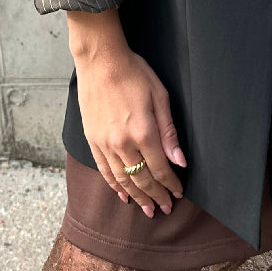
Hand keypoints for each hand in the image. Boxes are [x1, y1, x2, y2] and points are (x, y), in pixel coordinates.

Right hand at [75, 46, 186, 217]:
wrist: (100, 61)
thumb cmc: (134, 73)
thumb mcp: (160, 97)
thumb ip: (169, 133)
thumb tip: (179, 161)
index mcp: (143, 132)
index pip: (160, 169)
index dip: (170, 184)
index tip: (178, 193)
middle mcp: (122, 143)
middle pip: (142, 179)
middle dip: (156, 196)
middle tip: (165, 208)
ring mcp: (104, 144)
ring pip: (123, 179)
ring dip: (137, 196)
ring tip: (147, 209)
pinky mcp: (92, 140)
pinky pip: (105, 170)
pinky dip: (115, 185)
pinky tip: (123, 194)